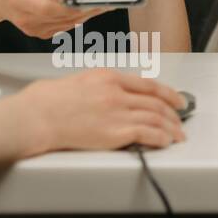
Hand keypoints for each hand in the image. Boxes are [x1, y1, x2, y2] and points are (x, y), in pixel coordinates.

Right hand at [0, 0, 105, 38]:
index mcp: (18, 1)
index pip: (48, 8)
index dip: (70, 6)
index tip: (89, 1)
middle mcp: (26, 20)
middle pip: (62, 18)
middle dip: (86, 10)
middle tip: (108, 1)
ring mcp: (34, 29)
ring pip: (65, 24)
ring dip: (87, 15)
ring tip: (107, 4)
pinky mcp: (41, 32)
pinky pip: (63, 27)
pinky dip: (79, 19)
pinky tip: (91, 10)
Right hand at [14, 68, 186, 155]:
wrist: (37, 115)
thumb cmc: (47, 101)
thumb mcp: (78, 82)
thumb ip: (99, 87)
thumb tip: (110, 96)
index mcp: (107, 76)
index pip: (148, 84)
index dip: (168, 92)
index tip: (176, 99)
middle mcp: (116, 92)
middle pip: (156, 101)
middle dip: (174, 112)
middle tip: (180, 119)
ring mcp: (117, 111)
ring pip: (157, 118)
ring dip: (171, 128)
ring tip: (177, 135)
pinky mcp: (116, 132)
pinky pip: (148, 134)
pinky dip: (161, 138)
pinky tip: (165, 141)